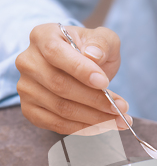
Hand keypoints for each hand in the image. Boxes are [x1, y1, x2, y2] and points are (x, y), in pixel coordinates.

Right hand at [15, 23, 131, 134]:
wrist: (80, 68)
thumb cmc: (91, 51)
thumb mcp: (103, 40)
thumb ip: (102, 43)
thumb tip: (94, 56)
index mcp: (42, 36)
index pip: (55, 53)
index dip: (80, 70)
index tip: (104, 83)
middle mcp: (28, 62)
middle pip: (60, 86)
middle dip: (95, 100)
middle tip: (121, 108)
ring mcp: (26, 88)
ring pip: (61, 109)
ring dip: (94, 119)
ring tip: (119, 120)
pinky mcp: (30, 110)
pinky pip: (57, 125)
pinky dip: (83, 128)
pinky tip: (103, 127)